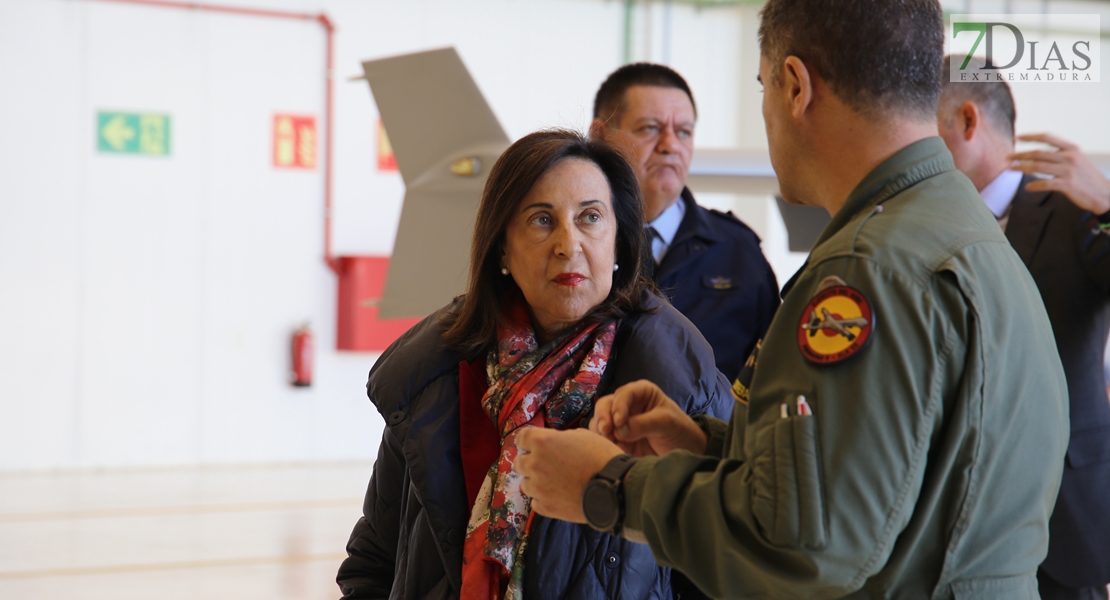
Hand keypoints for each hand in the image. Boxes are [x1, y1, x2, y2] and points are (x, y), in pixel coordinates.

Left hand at [515, 428, 622, 522]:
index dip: (527, 441)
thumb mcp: (583, 436)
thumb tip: (556, 442)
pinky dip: (544, 499)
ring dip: (536, 482)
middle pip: (519, 462)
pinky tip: (560, 496)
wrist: (615, 487)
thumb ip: (562, 438)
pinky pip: (536, 502)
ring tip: (556, 484)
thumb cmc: (602, 457)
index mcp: (543, 442)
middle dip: (529, 462)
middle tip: (545, 465)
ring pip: (526, 484)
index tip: (532, 445)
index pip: (521, 438)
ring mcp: (538, 487)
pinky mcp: (544, 507)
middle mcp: (535, 463)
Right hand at [589, 380, 706, 456]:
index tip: (619, 421)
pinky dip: (600, 442)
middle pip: (605, 405)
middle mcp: (627, 404)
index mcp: (641, 392)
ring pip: (599, 421)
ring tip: (609, 442)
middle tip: (607, 431)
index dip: (619, 406)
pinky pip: (601, 438)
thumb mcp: (666, 423)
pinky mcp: (616, 439)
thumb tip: (619, 430)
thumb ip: (644, 424)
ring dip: (599, 431)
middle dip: (603, 417)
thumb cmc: (680, 430)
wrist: (685, 452)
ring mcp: (620, 422)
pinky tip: (607, 448)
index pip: (624, 394)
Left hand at [1009, 133, 1109, 213]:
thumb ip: (1060, 154)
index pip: (1047, 137)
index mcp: (1071, 148)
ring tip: (1011, 169)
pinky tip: (1027, 187)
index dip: (1030, 136)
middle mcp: (1069, 157)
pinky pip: (1045, 183)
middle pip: (1038, 153)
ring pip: (1038, 167)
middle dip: (1020, 154)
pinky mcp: (1068, 185)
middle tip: (1008, 157)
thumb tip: (1039, 154)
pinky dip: (1034, 186)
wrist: (1104, 194)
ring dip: (1021, 167)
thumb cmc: (1086, 177)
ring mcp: (1069, 171)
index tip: (1016, 138)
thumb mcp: (1077, 159)